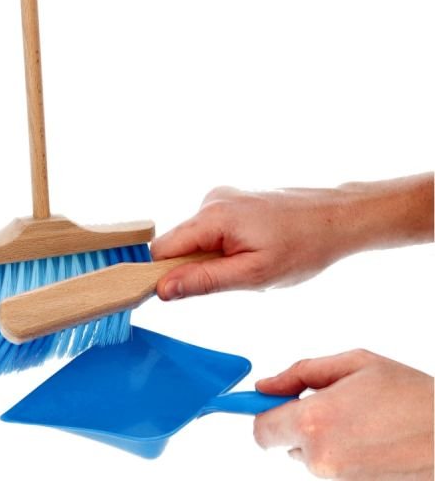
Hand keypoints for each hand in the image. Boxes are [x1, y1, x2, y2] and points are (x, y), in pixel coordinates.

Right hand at [150, 175, 432, 300]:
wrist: (337, 218)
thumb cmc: (302, 247)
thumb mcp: (253, 275)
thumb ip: (203, 282)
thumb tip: (162, 289)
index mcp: (212, 216)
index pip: (161, 249)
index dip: (160, 276)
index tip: (172, 299)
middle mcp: (211, 200)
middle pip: (178, 245)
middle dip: (195, 269)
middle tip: (234, 280)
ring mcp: (222, 197)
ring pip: (197, 240)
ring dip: (214, 260)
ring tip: (253, 263)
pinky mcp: (233, 201)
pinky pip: (212, 232)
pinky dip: (226, 248)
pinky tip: (257, 250)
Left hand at [254, 349, 433, 479]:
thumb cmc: (408, 396)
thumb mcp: (354, 364)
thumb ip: (302, 373)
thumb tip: (266, 384)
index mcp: (315, 421)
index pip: (261, 429)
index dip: (265, 412)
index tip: (270, 401)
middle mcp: (321, 457)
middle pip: (284, 442)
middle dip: (299, 421)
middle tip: (332, 401)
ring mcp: (337, 479)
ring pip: (309, 456)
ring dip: (322, 437)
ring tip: (358, 417)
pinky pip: (331, 468)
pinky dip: (340, 452)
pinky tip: (367, 436)